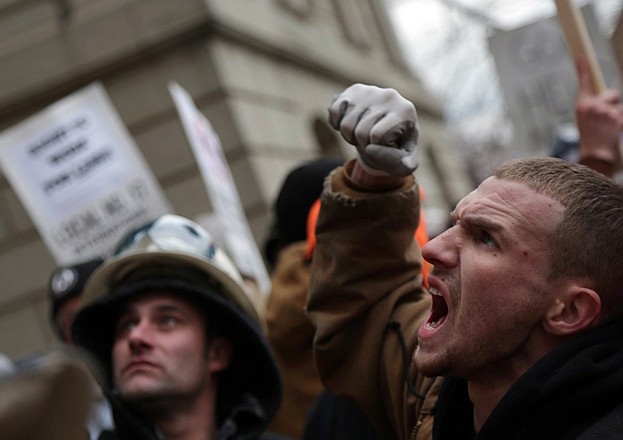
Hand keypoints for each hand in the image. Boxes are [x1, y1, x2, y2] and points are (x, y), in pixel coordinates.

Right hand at [328, 83, 419, 176]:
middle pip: (361, 132)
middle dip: (363, 145)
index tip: (387, 147)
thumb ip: (395, 162)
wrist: (392, 131)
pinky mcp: (353, 90)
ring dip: (350, 137)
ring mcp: (370, 91)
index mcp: (406, 111)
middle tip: (373, 143)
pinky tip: (351, 124)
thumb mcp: (405, 164)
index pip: (377, 136)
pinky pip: (334, 111)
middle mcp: (389, 96)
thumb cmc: (399, 149)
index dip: (377, 150)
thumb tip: (369, 149)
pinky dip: (337, 125)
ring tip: (363, 134)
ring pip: (346, 124)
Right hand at [575, 57, 622, 175]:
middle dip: (612, 103)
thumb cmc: (590, 138)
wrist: (596, 154)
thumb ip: (594, 106)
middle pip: (610, 94)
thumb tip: (609, 96)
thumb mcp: (585, 119)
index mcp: (582, 105)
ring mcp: (606, 112)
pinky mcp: (617, 118)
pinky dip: (621, 119)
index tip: (582, 56)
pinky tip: (615, 128)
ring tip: (610, 126)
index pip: (584, 83)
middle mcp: (593, 106)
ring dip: (617, 113)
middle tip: (606, 118)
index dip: (583, 69)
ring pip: (619, 104)